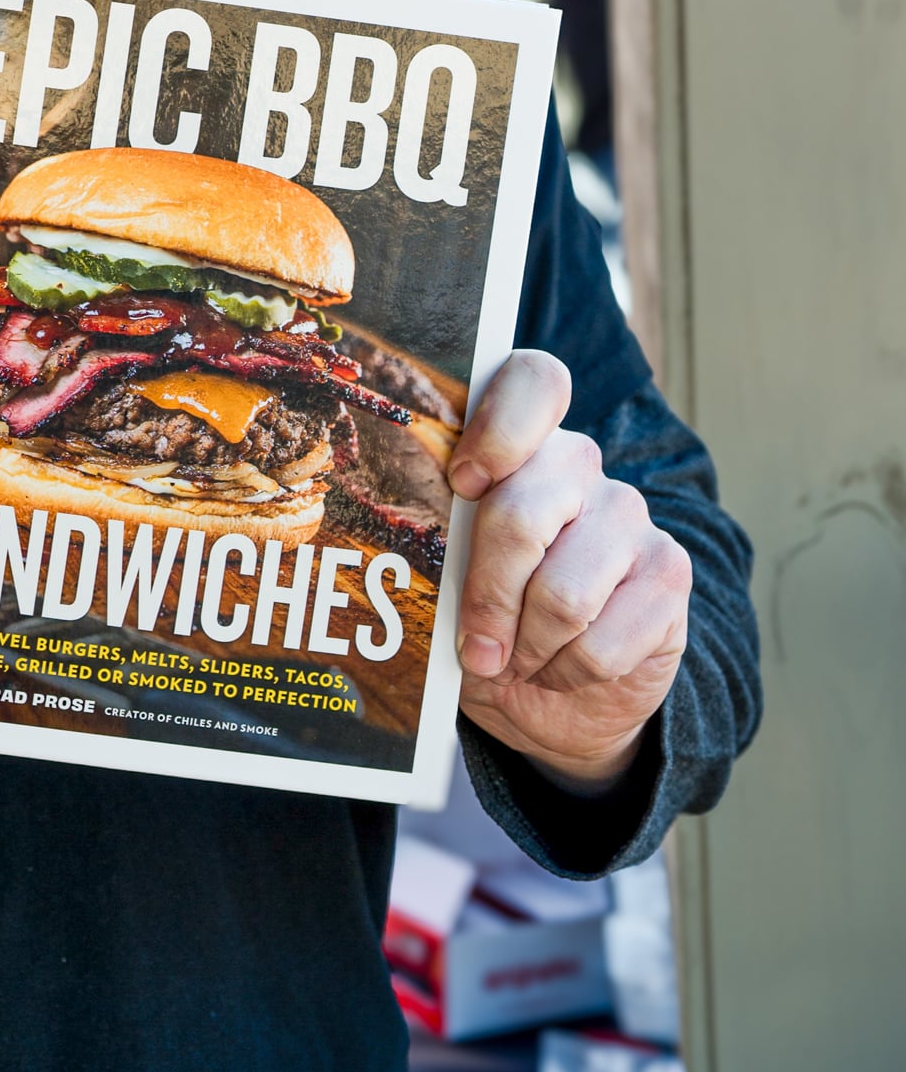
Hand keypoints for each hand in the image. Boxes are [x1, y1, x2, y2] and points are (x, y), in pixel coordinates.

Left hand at [449, 351, 691, 791]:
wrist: (562, 688)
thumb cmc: (490, 617)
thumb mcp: (450, 582)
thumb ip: (437, 554)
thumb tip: (404, 570)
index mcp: (519, 444)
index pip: (534, 382)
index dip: (498, 428)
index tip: (464, 485)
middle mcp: (579, 465)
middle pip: (520, 514)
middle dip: (486, 597)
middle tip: (475, 647)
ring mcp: (630, 515)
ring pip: (562, 595)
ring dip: (527, 648)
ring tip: (517, 660)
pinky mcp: (668, 574)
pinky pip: (603, 642)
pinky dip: (566, 672)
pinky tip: (560, 669)